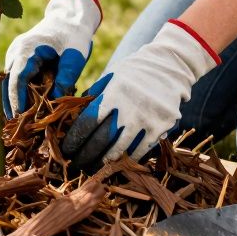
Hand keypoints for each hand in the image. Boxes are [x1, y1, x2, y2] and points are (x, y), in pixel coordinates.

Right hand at [3, 0, 101, 117]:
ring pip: (8, 83)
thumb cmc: (73, 36)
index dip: (17, 100)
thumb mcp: (74, 57)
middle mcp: (15, 52)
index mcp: (26, 49)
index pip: (17, 79)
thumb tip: (55, 102)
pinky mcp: (19, 59)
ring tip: (18, 124)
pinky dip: (18, 93)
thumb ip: (66, 78)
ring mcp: (14, 55)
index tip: (21, 118)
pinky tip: (23, 110)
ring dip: (12, 101)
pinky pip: (14, 79)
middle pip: (7, 83)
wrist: (69, 17)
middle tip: (17, 128)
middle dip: (11, 105)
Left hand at [60, 19, 220, 171]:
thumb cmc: (134, 73)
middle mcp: (129, 107)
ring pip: (120, 149)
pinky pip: (141, 150)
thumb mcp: (111, 76)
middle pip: (101, 139)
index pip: (88, 122)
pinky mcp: (161, 127)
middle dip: (85, 155)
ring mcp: (146, 118)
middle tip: (76, 164)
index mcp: (112, 93)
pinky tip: (117, 163)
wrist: (169, 68)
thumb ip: (94, 95)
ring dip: (104, 161)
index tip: (67, 149)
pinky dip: (127, 158)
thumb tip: (75, 116)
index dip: (75, 139)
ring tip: (93, 168)